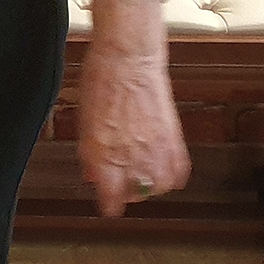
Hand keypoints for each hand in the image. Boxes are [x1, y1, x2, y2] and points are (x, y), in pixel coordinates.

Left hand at [78, 35, 190, 214]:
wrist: (129, 56)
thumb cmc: (101, 80)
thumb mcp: (85, 118)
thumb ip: (89, 150)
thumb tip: (92, 173)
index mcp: (104, 149)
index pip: (110, 194)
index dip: (109, 204)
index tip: (108, 207)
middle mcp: (131, 151)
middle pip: (136, 192)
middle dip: (127, 193)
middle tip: (122, 186)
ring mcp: (155, 145)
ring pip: (159, 185)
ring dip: (151, 186)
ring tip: (142, 178)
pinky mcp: (173, 136)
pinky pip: (178, 170)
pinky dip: (172, 176)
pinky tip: (163, 170)